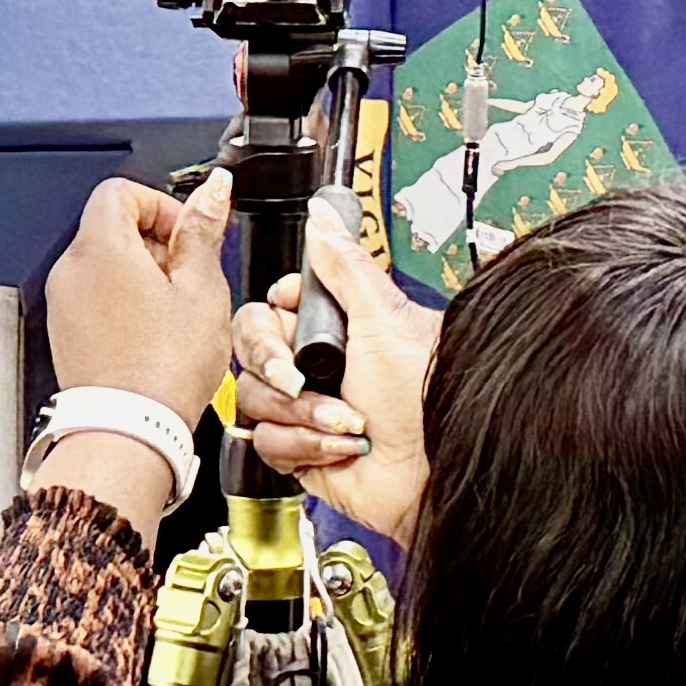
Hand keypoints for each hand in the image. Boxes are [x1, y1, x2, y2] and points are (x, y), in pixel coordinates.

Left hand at [41, 173, 237, 428]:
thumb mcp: (202, 290)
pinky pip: (93, 298)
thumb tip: (212, 192)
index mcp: (102, 248)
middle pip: (111, 227)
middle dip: (155, 243)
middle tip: (189, 276)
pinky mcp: (64, 333)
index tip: (187, 233)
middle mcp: (71, 270)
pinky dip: (122, 303)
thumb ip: (203, 230)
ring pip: (103, 264)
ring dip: (140, 274)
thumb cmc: (164, 368)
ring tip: (175, 311)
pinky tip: (153, 334)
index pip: (121, 191)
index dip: (161, 204)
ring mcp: (63, 304)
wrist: (129, 431)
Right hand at [238, 194, 438, 547]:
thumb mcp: (387, 316)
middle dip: (279, 366)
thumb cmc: (427, 397)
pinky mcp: (300, 452)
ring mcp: (307, 409)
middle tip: (303, 376)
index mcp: (337, 328)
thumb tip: (322, 216)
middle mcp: (317, 366)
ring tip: (349, 419)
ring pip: (254, 398)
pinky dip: (305, 445)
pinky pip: (265, 441)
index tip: (291, 319)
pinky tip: (342, 447)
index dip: (273, 318)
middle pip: (250, 350)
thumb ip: (345, 264)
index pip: (269, 308)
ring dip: (304, 413)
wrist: (435, 469)